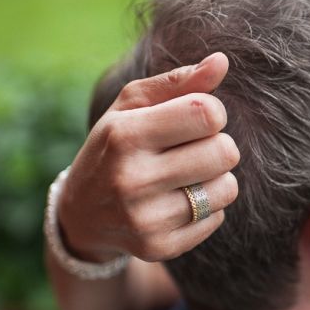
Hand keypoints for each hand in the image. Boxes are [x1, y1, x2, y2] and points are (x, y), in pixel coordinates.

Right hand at [57, 53, 238, 262]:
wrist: (82, 213)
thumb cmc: (116, 145)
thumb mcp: (134, 106)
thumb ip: (179, 82)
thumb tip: (222, 61)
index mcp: (124, 136)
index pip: (206, 114)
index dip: (212, 112)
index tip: (196, 118)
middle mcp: (131, 180)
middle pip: (224, 152)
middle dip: (218, 145)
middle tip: (194, 149)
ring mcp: (144, 219)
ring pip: (227, 188)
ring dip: (216, 178)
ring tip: (187, 175)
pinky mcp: (158, 247)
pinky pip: (217, 219)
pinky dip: (207, 208)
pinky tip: (178, 202)